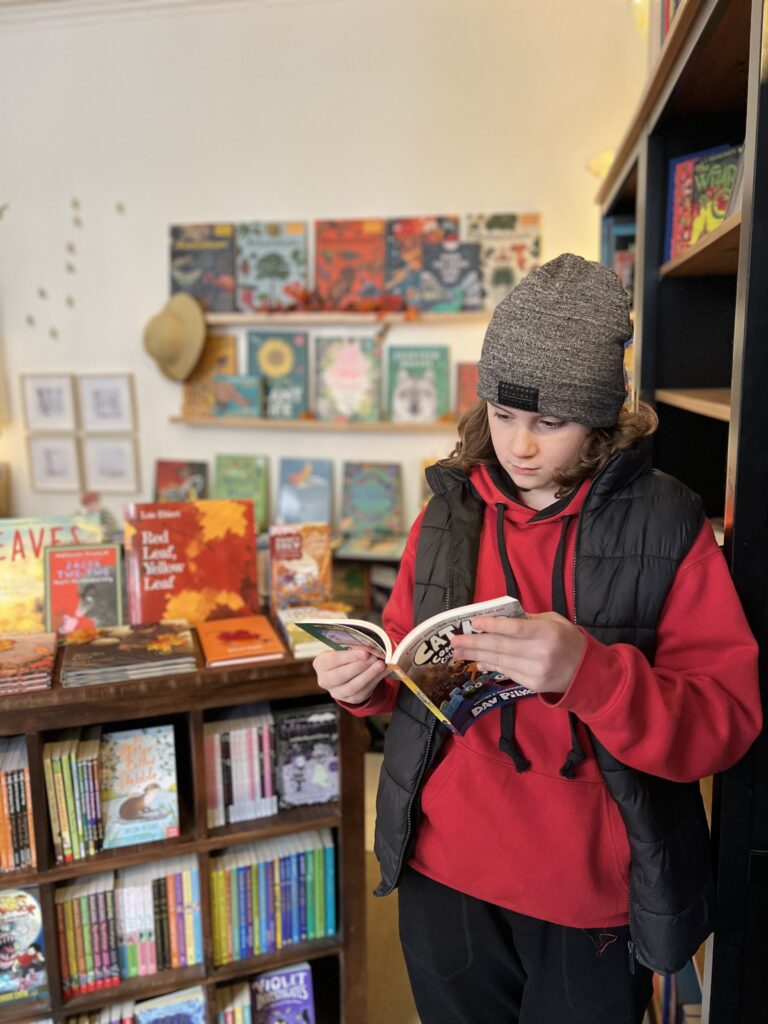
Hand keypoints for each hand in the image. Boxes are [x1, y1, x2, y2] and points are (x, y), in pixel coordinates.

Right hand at [312, 648, 389, 703]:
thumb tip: (370, 645)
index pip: (334, 660)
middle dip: (360, 667)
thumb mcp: (344, 648)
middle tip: (374, 658)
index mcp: (320, 664)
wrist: (347, 672)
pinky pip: (364, 691)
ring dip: (369, 675)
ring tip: (381, 665)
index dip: (350, 657)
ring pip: (353, 687)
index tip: (365, 652)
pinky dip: (376, 680)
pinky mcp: (351, 699)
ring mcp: (337, 692)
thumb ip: (354, 646)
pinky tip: (385, 671)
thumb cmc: (345, 656)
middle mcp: (325, 680)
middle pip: (341, 675)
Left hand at [450, 612, 585, 694]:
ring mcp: (536, 671)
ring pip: (500, 661)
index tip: (473, 622)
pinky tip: (478, 662)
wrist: (585, 672)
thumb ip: (527, 619)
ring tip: (459, 651)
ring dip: (476, 656)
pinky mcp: (532, 684)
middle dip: (475, 643)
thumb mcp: (553, 621)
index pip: (514, 628)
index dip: (492, 625)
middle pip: (501, 647)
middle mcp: (540, 653)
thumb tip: (498, 620)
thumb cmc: (566, 639)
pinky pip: (506, 673)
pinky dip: (491, 666)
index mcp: (547, 632)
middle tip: (455, 640)